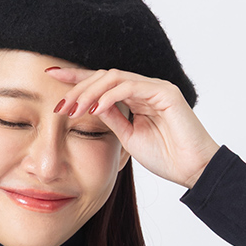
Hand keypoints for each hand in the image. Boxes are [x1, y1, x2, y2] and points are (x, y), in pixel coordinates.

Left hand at [45, 66, 220, 188]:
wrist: (193, 170)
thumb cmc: (167, 158)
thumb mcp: (128, 138)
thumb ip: (112, 119)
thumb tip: (91, 106)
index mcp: (137, 97)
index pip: (103, 83)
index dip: (77, 81)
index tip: (52, 79)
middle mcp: (145, 87)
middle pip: (105, 75)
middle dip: (78, 86)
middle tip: (59, 103)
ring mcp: (156, 87)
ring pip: (114, 77)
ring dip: (90, 92)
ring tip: (72, 109)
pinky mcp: (165, 93)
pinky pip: (130, 87)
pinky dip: (109, 96)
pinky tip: (94, 108)